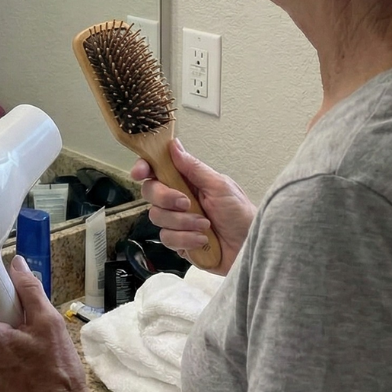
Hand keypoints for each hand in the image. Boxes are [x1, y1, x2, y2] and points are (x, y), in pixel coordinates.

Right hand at [131, 138, 255, 275]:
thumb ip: (194, 168)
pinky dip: (186, 239)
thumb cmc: (240, 213)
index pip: (156, 170)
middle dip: (165, 198)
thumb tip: (174, 146)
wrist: (250, 246)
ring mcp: (176, 222)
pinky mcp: (178, 243)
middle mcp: (177, 199)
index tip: (141, 172)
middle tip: (186, 202)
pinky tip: (202, 239)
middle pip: (150, 193)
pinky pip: (167, 239)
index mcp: (185, 181)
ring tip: (205, 225)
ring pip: (157, 217)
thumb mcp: (220, 185)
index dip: (143, 168)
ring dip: (182, 222)